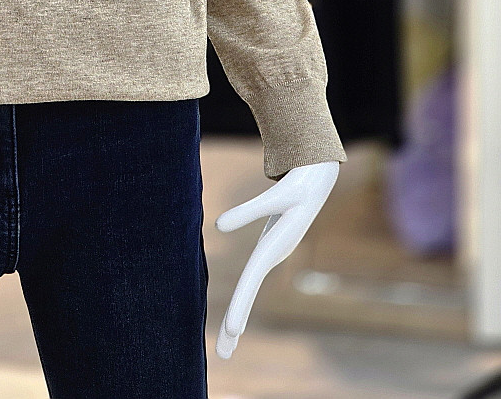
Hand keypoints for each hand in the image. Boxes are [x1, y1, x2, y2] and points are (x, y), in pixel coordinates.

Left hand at [214, 159, 338, 359]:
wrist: (316, 180)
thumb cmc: (297, 187)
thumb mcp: (276, 196)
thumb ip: (247, 210)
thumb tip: (217, 225)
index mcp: (275, 246)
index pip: (252, 278)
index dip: (242, 302)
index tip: (232, 328)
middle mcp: (273, 256)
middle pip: (249, 291)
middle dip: (234, 321)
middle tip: (222, 354)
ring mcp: (272, 254)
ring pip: (250, 288)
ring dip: (236, 315)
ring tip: (225, 344)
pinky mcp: (270, 249)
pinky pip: (252, 277)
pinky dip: (243, 296)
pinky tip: (235, 318)